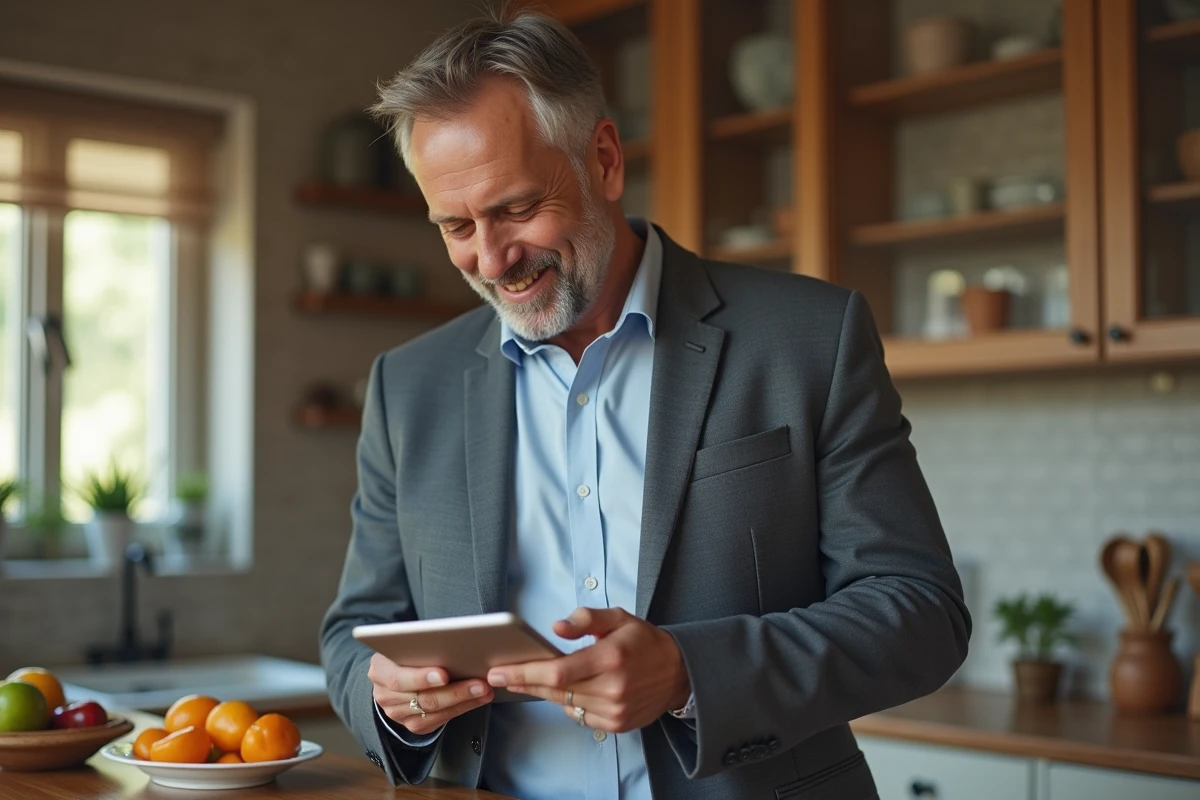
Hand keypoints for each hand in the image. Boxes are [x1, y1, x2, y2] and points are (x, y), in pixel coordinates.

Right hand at [368, 653, 493, 735]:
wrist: (393, 675)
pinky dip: (463, 708)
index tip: (444, 674)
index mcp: (379, 671)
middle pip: (422, 698)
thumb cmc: (405, 654)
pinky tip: (479, 698)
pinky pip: (440, 720)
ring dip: (464, 700)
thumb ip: (420, 646)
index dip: (422, 677)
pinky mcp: (414, 725)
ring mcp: (399, 714)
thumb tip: (453, 642)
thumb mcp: (404, 645)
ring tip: (485, 689)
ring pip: (434, 710)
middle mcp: (385, 696)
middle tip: (480, 682)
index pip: (399, 678)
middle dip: (455, 690)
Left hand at [486, 607, 690, 732]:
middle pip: (555, 690)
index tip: (499, 671)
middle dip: (524, 682)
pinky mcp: (616, 724)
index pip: (558, 671)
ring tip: (533, 678)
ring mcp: (615, 710)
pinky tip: (570, 688)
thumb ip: (585, 619)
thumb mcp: (618, 618)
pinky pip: (579, 714)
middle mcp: (612, 688)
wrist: (678, 673)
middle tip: (500, 676)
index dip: (525, 673)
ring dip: (546, 691)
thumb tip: (555, 628)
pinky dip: (569, 701)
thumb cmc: (644, 641)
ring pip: (565, 703)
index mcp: (611, 658)